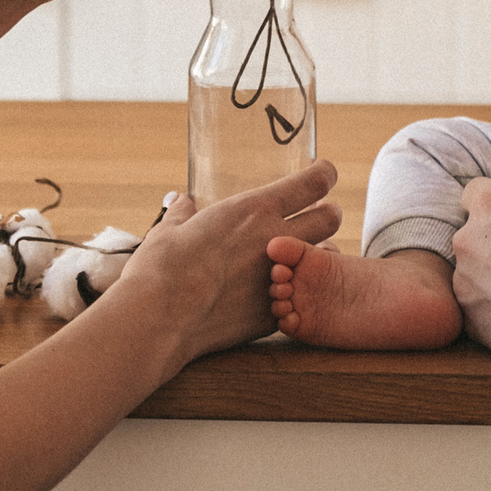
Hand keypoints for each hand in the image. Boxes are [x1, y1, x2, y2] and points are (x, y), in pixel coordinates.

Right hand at [120, 159, 340, 368]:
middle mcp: (275, 239)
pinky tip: (274, 292)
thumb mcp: (168, 231)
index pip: (313, 182)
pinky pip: (296, 295)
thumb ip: (182, 214)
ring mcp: (278, 277)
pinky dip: (290, 291)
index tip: (324, 173)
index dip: (325, 174)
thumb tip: (180, 201)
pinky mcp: (273, 313)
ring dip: (316, 254)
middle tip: (315, 216)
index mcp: (253, 210)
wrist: (159, 317)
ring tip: (298, 257)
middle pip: (331, 218)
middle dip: (328, 214)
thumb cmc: (160, 268)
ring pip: (324, 257)